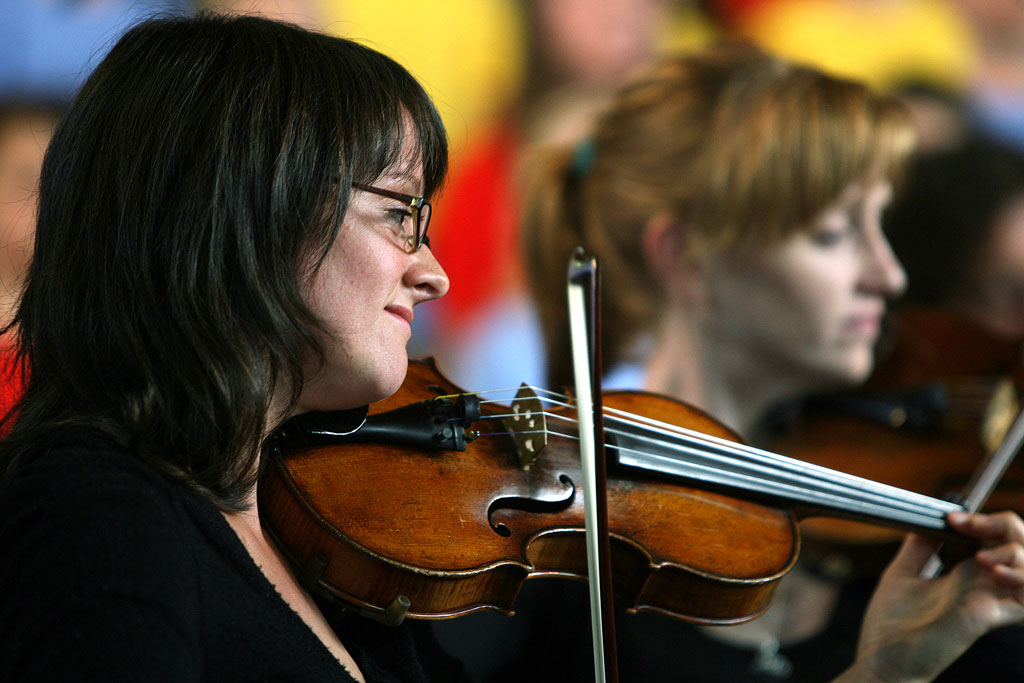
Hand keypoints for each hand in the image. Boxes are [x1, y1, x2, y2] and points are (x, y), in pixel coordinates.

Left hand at [837, 511, 1023, 682]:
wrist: (884, 660)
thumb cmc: (892, 624)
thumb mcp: (902, 573)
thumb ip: (919, 546)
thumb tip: (926, 516)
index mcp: (963, 571)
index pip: (995, 536)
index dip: (982, 519)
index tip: (952, 518)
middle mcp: (982, 584)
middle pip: (1020, 543)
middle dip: (1003, 524)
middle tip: (969, 525)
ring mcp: (989, 600)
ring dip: (1015, 552)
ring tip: (983, 557)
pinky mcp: (988, 617)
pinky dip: (1020, 579)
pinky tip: (994, 573)